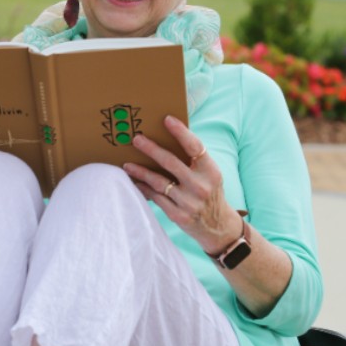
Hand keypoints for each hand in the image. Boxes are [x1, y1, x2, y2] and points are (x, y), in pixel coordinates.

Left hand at [124, 115, 241, 255]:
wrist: (217, 226)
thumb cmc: (209, 193)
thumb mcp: (209, 175)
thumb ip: (194, 161)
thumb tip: (168, 138)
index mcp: (211, 171)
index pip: (195, 147)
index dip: (181, 132)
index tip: (166, 120)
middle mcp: (201, 186)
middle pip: (171, 162)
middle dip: (151, 149)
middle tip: (136, 139)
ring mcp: (189, 202)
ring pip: (159, 181)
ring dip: (141, 171)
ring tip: (128, 164)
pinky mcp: (179, 216)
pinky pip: (156, 198)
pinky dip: (144, 189)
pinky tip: (135, 182)